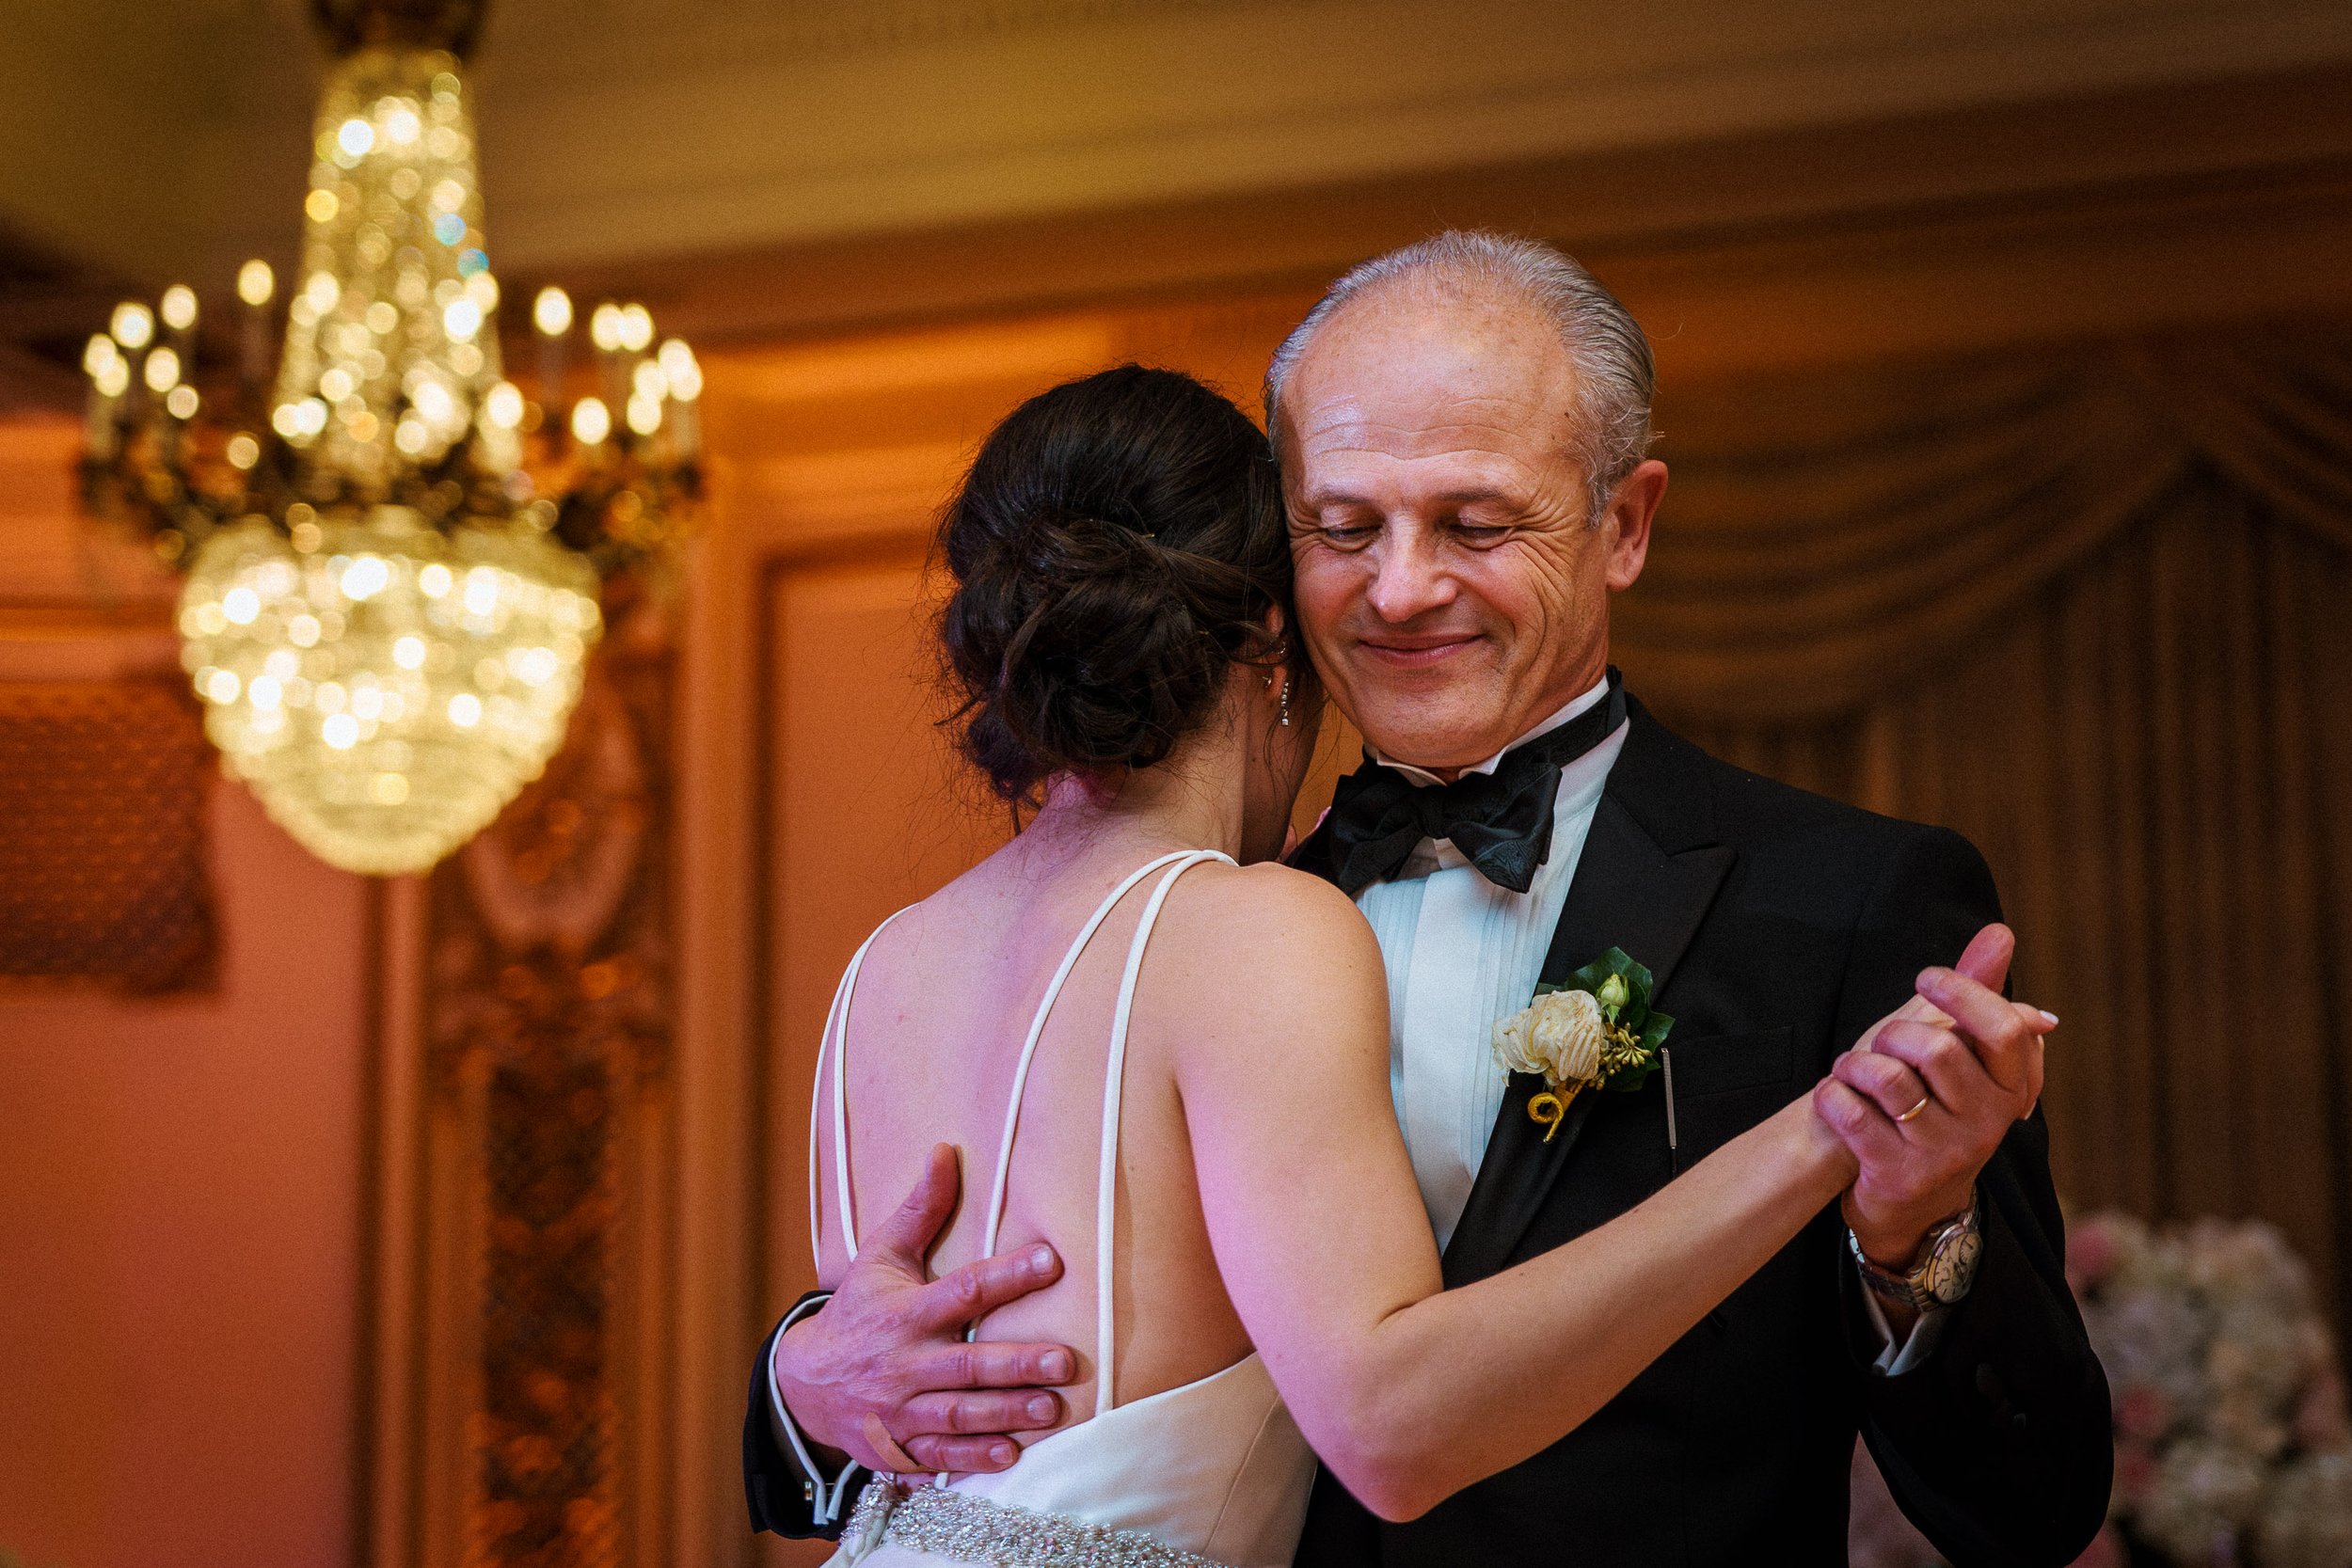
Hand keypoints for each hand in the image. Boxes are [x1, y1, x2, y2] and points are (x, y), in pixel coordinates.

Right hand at [775, 1143, 1077, 1472]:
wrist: (804, 1383)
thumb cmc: (857, 1310)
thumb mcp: (880, 1256)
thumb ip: (919, 1209)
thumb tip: (945, 1151)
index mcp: (906, 1313)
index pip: (964, 1290)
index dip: (1008, 1275)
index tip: (1053, 1260)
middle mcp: (906, 1363)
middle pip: (967, 1365)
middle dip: (1017, 1365)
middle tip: (1066, 1362)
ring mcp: (902, 1409)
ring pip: (959, 1414)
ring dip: (1006, 1413)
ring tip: (1053, 1409)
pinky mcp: (900, 1446)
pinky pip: (939, 1455)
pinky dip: (972, 1458)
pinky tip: (1011, 1455)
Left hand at [1812, 924, 2054, 1269]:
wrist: (1905, 1197)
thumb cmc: (1928, 1104)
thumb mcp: (1956, 1050)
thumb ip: (1977, 992)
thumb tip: (2000, 933)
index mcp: (2010, 1087)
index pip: (2003, 1027)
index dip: (1960, 992)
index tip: (1925, 979)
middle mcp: (1987, 1123)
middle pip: (1934, 1046)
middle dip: (1890, 1035)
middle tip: (1880, 1047)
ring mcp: (1944, 1153)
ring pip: (1887, 1078)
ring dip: (1853, 1065)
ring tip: (1852, 1074)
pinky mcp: (1898, 1176)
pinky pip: (1850, 1113)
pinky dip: (1831, 1097)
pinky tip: (1837, 1101)